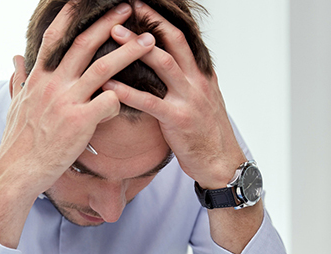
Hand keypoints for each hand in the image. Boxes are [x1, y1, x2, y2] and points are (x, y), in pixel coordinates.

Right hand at [0, 2, 155, 247]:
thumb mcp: (15, 104)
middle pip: (85, 44)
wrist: (17, 171)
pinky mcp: (80, 122)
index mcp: (39, 77)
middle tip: (130, 9)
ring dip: (130, 52)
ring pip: (104, 68)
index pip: (56, 36)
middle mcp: (53, 84)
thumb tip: (15, 58)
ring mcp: (67, 101)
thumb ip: (19, 78)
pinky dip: (120, 100)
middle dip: (110, 24)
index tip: (86, 0)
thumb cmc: (18, 142)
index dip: (72, 15)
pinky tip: (120, 106)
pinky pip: (110, 101)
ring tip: (150, 43)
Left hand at [103, 0, 246, 188]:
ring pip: (163, 63)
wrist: (220, 162)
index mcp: (201, 73)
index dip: (162, 19)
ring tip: (115, 32)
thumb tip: (172, 62)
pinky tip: (109, 84)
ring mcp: (189, 98)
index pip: (182, 36)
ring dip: (137, 47)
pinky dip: (128, 91)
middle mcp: (197, 80)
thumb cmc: (206, 132)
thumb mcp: (202, 98)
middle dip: (150, 21)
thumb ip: (188, 79)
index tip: (142, 5)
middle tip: (127, 6)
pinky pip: (150, 102)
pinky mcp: (178, 119)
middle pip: (173, 41)